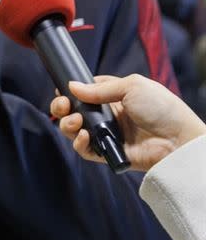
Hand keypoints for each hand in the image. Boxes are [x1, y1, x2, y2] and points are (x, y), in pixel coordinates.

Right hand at [50, 73, 205, 171]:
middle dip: (61, 108)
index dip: (70, 92)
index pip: (84, 93)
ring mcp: (107, 134)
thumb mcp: (132, 86)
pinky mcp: (108, 153)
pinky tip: (84, 136)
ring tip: (75, 122)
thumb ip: (100, 89)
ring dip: (68, 125)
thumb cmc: (161, 107)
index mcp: (113, 97)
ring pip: (75, 131)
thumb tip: (71, 86)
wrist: (177, 139)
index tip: (62, 91)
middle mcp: (107, 115)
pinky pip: (85, 150)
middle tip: (62, 106)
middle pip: (74, 112)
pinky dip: (79, 144)